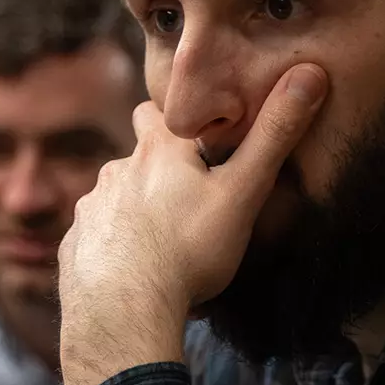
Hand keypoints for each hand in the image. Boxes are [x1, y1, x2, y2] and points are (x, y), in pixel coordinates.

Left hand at [57, 63, 328, 384]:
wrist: (123, 311)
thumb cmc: (188, 250)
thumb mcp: (242, 193)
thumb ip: (274, 137)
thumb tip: (310, 73)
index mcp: (157, 151)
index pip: (157, 113)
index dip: (177, 124)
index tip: (197, 141)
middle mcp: (116, 170)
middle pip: (135, 157)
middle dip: (155, 170)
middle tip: (185, 199)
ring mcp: (90, 209)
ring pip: (114, 198)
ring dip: (134, 212)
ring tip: (161, 244)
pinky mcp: (73, 247)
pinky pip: (96, 238)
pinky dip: (112, 248)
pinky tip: (131, 272)